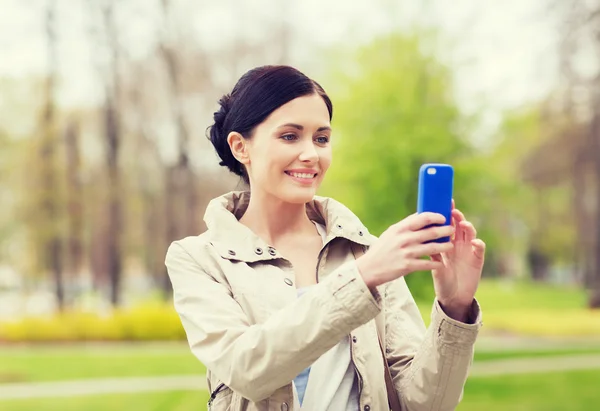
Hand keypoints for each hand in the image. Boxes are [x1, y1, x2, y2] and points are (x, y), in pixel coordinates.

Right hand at [356, 212, 454, 288]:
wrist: (369, 268)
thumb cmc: (382, 249)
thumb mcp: (390, 233)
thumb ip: (405, 225)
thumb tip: (420, 215)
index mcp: (400, 228)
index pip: (423, 218)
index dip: (436, 217)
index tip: (443, 218)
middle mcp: (404, 239)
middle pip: (431, 232)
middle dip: (445, 230)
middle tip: (452, 230)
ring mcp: (406, 252)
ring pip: (432, 248)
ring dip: (444, 247)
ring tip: (450, 246)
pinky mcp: (407, 266)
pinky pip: (427, 264)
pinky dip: (435, 264)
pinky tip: (441, 264)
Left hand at [430, 200, 485, 321]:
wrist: (452, 296)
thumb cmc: (442, 278)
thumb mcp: (435, 263)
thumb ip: (431, 250)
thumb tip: (420, 237)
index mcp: (448, 242)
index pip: (448, 225)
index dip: (447, 214)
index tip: (444, 203)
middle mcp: (459, 244)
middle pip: (460, 226)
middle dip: (457, 217)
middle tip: (453, 210)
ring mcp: (469, 251)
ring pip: (470, 234)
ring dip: (468, 228)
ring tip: (463, 223)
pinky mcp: (477, 260)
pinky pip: (479, 250)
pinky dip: (478, 244)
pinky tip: (474, 242)